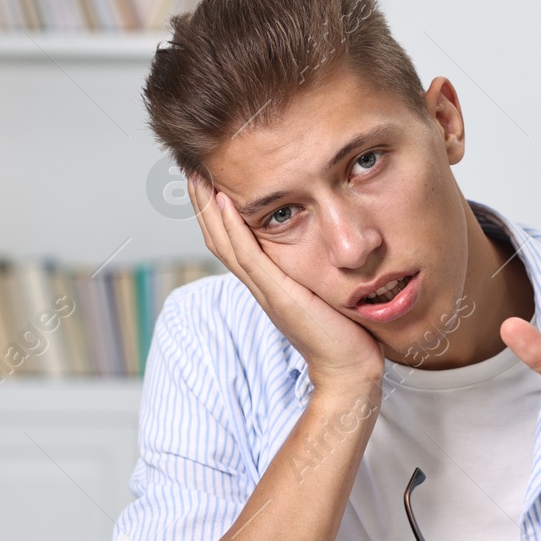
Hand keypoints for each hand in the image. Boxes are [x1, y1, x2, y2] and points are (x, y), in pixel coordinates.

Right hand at [189, 173, 383, 393]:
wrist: (349, 369)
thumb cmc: (344, 332)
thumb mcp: (324, 288)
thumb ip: (315, 267)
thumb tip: (328, 241)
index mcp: (267, 281)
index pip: (231, 240)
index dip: (216, 211)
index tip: (210, 179)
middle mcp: (260, 284)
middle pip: (218, 238)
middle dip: (203, 203)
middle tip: (192, 170)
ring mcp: (265, 289)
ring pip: (225, 243)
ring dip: (208, 209)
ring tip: (198, 177)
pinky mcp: (278, 294)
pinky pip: (248, 256)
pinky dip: (233, 228)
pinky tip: (224, 202)